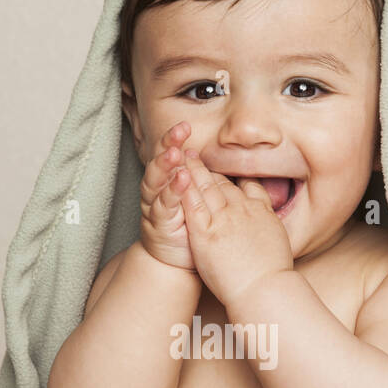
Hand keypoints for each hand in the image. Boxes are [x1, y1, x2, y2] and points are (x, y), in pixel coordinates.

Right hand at [139, 121, 196, 270]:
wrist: (177, 261)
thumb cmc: (192, 229)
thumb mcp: (203, 201)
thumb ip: (210, 181)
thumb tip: (231, 161)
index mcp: (171, 180)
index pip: (173, 154)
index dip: (177, 139)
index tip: (186, 126)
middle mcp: (159, 188)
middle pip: (162, 160)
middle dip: (169, 144)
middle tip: (180, 130)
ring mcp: (156, 204)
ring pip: (158, 179)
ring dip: (166, 164)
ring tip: (176, 152)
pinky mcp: (158, 222)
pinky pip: (163, 204)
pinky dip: (171, 191)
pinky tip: (180, 179)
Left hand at [176, 150, 293, 306]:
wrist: (265, 288)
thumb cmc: (274, 274)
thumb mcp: (279, 241)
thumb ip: (270, 226)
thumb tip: (271, 225)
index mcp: (261, 212)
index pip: (245, 186)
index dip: (230, 176)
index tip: (221, 170)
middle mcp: (243, 209)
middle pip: (223, 183)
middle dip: (207, 168)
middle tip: (195, 155)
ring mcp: (224, 219)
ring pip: (207, 187)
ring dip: (193, 170)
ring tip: (183, 157)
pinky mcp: (206, 233)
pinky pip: (193, 204)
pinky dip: (184, 188)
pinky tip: (176, 177)